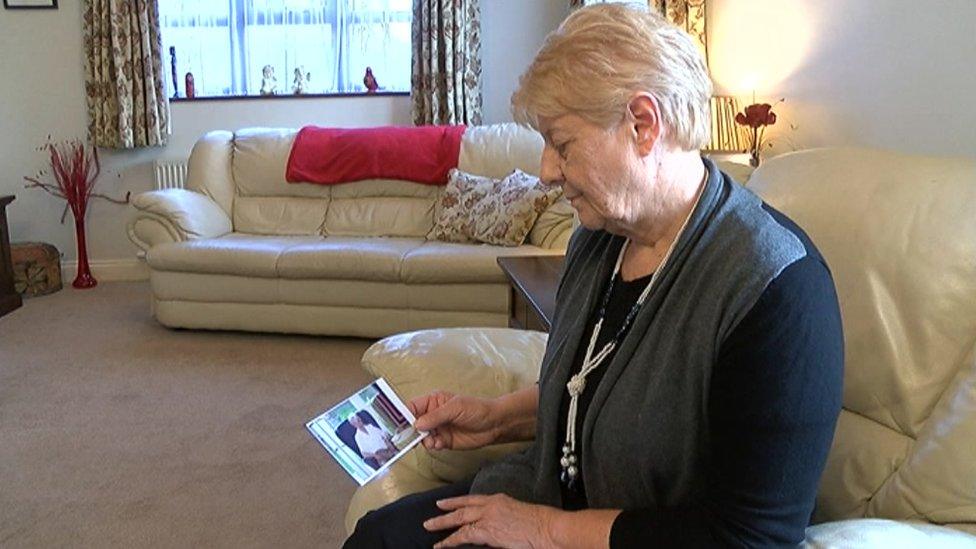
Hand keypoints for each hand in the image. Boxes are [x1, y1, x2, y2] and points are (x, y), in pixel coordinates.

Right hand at [408, 391, 498, 450]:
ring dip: (424, 440)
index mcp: (433, 401)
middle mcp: (433, 415)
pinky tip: (439, 444)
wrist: (494, 425)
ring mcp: (438, 428)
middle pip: (413, 423)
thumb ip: (435, 416)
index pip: (412, 407)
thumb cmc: (477, 409)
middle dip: (411, 431)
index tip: (398, 424)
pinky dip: (432, 446)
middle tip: (412, 436)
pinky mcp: (444, 441)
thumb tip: (417, 424)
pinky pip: (431, 445)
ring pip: (421, 436)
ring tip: (433, 440)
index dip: (403, 415)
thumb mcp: (455, 408)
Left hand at [423, 494, 557, 548]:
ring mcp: (488, 517)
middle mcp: (491, 505)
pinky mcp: (487, 531)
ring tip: (429, 527)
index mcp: (499, 499)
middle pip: (463, 507)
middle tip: (433, 512)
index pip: (473, 500)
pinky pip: (463, 535)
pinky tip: (442, 544)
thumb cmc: (539, 524)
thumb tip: (494, 528)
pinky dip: (451, 540)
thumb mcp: (517, 514)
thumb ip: (502, 518)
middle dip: (446, 510)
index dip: (458, 501)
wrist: (546, 528)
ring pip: (459, 519)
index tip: (447, 502)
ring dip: (442, 524)